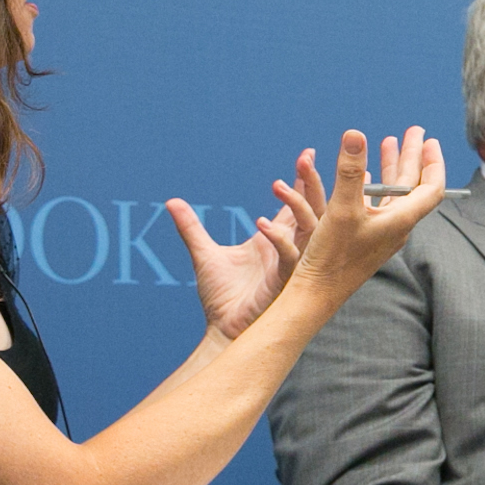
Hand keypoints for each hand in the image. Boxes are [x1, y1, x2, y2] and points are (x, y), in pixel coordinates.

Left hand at [167, 150, 326, 339]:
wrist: (222, 332)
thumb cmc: (219, 299)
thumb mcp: (203, 255)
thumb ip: (191, 228)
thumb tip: (171, 202)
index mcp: (276, 240)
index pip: (296, 204)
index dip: (304, 180)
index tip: (307, 152)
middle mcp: (290, 249)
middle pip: (312, 210)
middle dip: (312, 184)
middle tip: (308, 158)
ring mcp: (292, 266)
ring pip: (311, 230)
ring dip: (300, 206)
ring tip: (280, 185)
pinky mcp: (285, 282)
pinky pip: (291, 257)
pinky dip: (279, 240)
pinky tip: (261, 224)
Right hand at [282, 128, 445, 305]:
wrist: (317, 294)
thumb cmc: (333, 257)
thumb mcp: (341, 208)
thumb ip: (350, 170)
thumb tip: (356, 134)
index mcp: (401, 221)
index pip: (431, 188)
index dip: (433, 162)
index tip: (429, 140)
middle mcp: (396, 227)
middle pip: (413, 187)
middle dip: (412, 157)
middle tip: (413, 132)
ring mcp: (381, 234)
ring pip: (393, 195)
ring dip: (392, 168)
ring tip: (388, 143)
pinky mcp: (365, 240)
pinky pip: (376, 206)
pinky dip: (373, 185)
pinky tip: (364, 176)